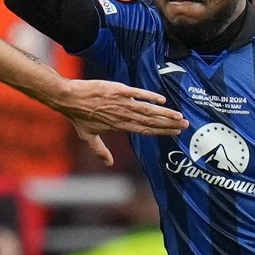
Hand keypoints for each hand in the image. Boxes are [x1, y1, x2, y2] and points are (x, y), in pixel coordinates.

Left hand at [57, 78, 186, 165]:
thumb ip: (100, 150)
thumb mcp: (88, 137)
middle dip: (169, 124)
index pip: (145, 131)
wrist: (69, 98)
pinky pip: (138, 93)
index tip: (175, 133)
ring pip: (148, 110)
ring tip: (179, 116)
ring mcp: (122, 103)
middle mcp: (124, 116)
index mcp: (120, 126)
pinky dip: (150, 97)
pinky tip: (162, 100)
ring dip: (165, 113)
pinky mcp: (119, 90)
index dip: (161, 132)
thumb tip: (108, 163)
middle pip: (151, 122)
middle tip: (185, 125)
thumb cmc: (78, 117)